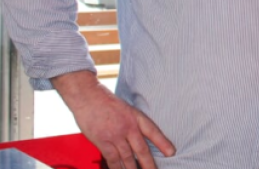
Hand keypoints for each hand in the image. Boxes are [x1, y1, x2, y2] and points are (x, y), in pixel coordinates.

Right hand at [52, 71, 174, 167]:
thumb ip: (132, 122)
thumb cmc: (105, 100)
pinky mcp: (102, 141)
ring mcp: (115, 135)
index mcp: (136, 117)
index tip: (172, 153)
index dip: (163, 143)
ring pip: (127, 158)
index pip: (153, 131)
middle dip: (149, 164)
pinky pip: (112, 158)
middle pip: (141, 150)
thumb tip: (135, 136)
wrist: (87, 96)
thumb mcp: (125, 107)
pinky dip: (117, 167)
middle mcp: (128, 127)